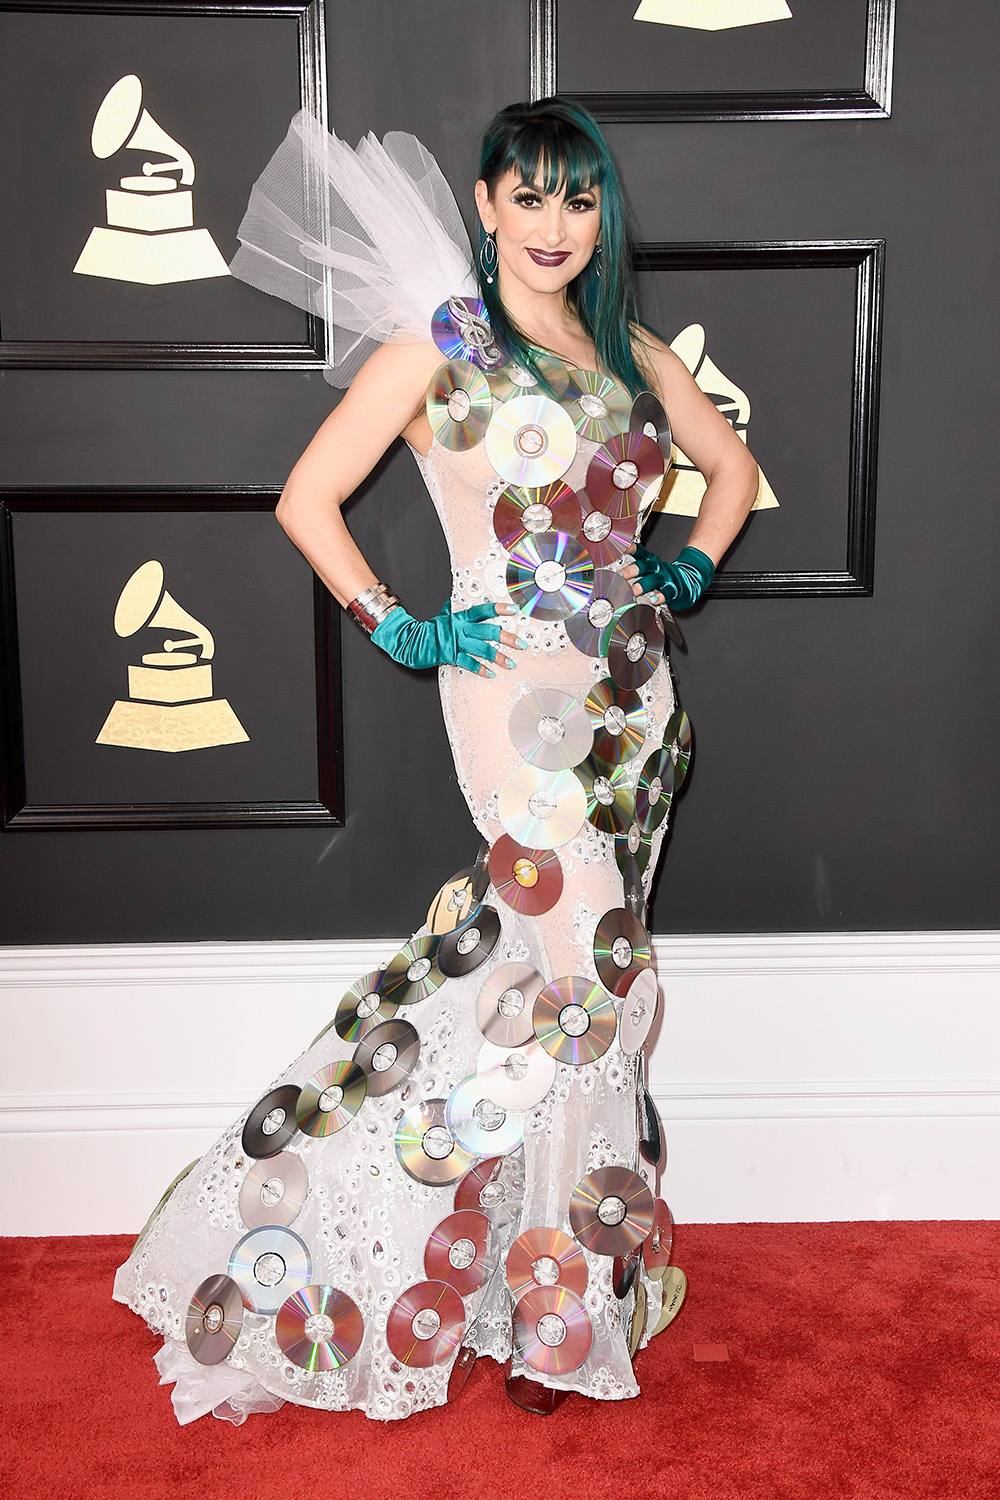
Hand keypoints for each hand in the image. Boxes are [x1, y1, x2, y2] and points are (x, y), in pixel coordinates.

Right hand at [371, 600, 523, 676]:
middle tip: (521, 643)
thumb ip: (457, 609)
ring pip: (482, 649)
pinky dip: (480, 669)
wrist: (410, 640)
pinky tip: (490, 673)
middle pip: (488, 632)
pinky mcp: (450, 655)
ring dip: (498, 657)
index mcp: (460, 617)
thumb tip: (464, 600)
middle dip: (507, 638)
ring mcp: (456, 642)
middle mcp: (460, 628)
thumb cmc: (429, 629)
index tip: (513, 610)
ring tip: (511, 663)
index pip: (483, 611)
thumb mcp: (444, 614)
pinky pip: (468, 663)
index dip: (498, 610)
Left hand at [621, 543, 714, 611]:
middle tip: (619, 575)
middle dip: (630, 571)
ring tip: (633, 591)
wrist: (688, 580)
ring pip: (653, 580)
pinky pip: (667, 592)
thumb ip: (636, 563)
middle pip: (643, 567)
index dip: (631, 549)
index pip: (640, 553)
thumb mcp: (651, 566)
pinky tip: (654, 599)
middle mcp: (657, 568)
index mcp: (651, 561)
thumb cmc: (665, 575)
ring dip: (642, 586)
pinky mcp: (673, 589)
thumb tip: (622, 558)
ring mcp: (665, 578)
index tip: (622, 548)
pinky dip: (660, 596)